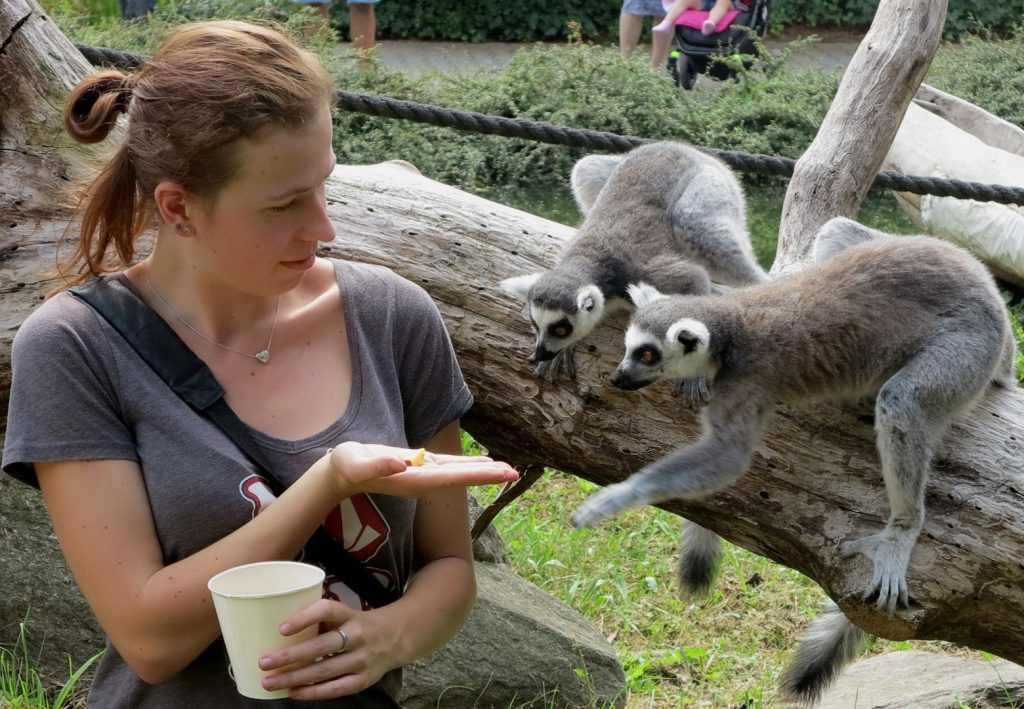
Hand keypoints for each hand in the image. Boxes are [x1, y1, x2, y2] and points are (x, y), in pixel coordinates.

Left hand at [258, 598, 396, 698]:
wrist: (396, 637)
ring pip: (325, 670)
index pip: (328, 610)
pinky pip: (335, 688)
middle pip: (322, 646)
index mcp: (350, 614)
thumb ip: (320, 619)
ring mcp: (362, 659)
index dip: (305, 618)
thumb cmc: (358, 624)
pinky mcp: (364, 679)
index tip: (281, 629)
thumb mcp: (345, 614)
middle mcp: (358, 635)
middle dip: (290, 656)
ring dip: (294, 678)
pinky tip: (293, 692)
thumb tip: (277, 630)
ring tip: (269, 682)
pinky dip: (312, 692)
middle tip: (264, 662)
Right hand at [325, 441, 518, 498]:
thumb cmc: (344, 468)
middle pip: (462, 478)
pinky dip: (469, 465)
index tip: (500, 474)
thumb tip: (402, 465)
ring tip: (509, 469)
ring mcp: (423, 475)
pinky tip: (485, 464)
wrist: (338, 475)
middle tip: (516, 473)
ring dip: (484, 471)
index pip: (452, 478)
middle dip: (489, 476)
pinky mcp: (420, 467)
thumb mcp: (354, 462)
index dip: (477, 475)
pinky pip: (450, 466)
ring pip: (459, 473)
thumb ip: (376, 465)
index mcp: (414, 480)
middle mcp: (423, 480)